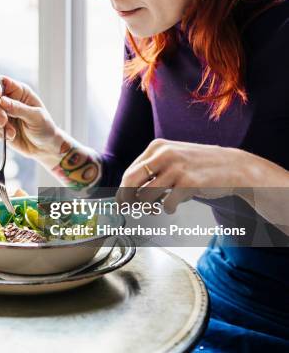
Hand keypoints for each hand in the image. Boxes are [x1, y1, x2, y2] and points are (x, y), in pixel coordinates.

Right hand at [0, 76, 61, 159]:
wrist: (45, 147)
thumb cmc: (45, 127)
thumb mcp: (36, 116)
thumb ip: (19, 108)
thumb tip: (1, 100)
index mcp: (19, 92)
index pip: (0, 81)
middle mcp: (9, 101)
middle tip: (3, 122)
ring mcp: (3, 114)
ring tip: (12, 133)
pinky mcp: (0, 128)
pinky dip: (1, 133)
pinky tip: (12, 136)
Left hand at [118, 139, 246, 212]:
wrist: (234, 167)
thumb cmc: (200, 166)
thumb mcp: (173, 158)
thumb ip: (153, 170)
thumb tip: (128, 192)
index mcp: (157, 147)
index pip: (129, 172)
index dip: (123, 191)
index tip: (123, 203)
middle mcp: (164, 155)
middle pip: (130, 182)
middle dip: (127, 200)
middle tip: (130, 210)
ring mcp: (177, 168)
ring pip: (146, 196)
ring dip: (150, 207)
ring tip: (159, 206)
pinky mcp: (189, 183)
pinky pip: (167, 204)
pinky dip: (168, 209)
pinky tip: (174, 205)